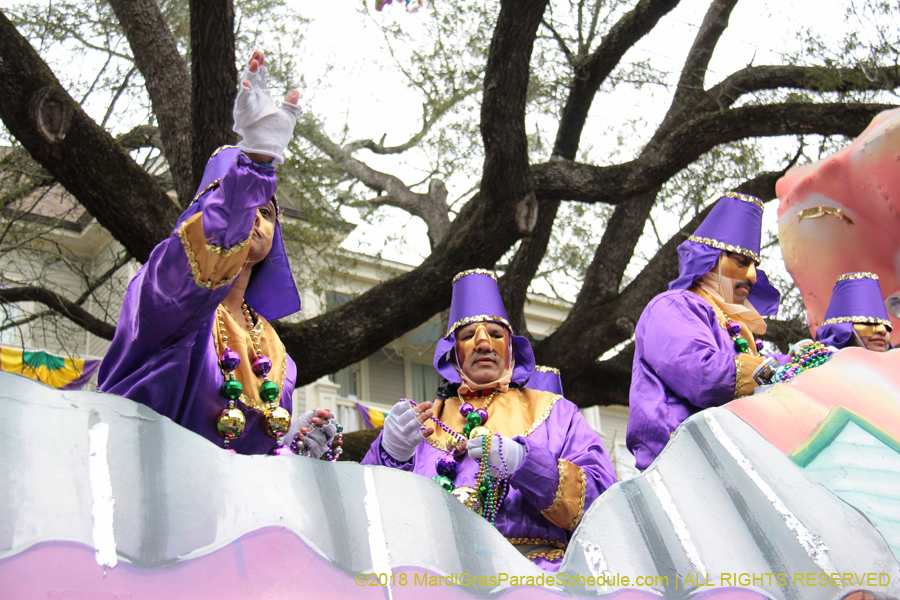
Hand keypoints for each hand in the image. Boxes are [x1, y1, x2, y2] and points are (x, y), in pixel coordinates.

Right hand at [233, 50, 299, 164]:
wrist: (269, 151)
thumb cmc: (276, 135)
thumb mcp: (288, 117)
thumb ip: (291, 104)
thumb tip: (295, 91)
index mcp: (262, 98)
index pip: (260, 77)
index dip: (260, 65)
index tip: (261, 54)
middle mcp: (254, 100)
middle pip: (252, 77)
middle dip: (254, 65)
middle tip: (258, 54)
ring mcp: (248, 106)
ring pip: (246, 86)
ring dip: (250, 74)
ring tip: (255, 63)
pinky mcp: (245, 115)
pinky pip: (243, 101)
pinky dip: (244, 92)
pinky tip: (247, 82)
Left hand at [295, 409, 340, 458]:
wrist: (286, 439)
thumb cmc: (297, 428)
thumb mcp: (306, 417)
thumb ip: (316, 413)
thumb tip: (327, 410)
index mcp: (325, 426)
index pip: (333, 421)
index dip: (329, 416)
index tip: (321, 412)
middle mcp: (326, 436)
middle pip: (332, 430)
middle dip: (322, 423)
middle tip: (313, 420)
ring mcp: (322, 445)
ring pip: (322, 438)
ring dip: (311, 432)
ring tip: (302, 429)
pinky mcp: (317, 453)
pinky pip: (315, 446)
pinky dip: (307, 440)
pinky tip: (301, 436)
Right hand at [381, 400, 432, 461]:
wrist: (390, 449)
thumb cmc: (396, 430)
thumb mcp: (393, 420)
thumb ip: (401, 412)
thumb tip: (412, 404)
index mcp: (392, 417)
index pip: (398, 408)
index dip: (405, 404)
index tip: (411, 402)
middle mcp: (397, 425)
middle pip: (408, 415)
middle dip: (419, 408)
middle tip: (429, 403)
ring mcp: (403, 434)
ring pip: (413, 424)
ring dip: (423, 418)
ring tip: (431, 412)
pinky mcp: (409, 443)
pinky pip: (418, 437)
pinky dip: (425, 433)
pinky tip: (431, 429)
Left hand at [467, 434, 524, 477]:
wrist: (520, 459)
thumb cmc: (508, 448)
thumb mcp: (497, 440)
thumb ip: (486, 441)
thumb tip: (472, 443)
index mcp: (490, 441)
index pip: (472, 442)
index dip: (468, 444)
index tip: (467, 446)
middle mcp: (488, 451)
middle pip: (471, 453)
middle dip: (471, 453)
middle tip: (474, 454)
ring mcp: (489, 462)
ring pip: (478, 461)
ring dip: (480, 460)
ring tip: (490, 458)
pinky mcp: (491, 471)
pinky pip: (485, 468)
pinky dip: (488, 467)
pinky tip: (496, 464)